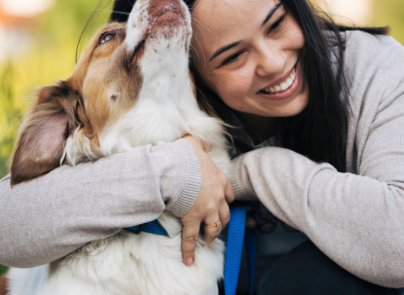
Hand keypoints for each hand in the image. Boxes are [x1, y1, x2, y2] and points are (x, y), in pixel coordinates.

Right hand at [180, 135, 234, 265]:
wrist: (173, 168)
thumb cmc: (183, 156)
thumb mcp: (195, 144)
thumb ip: (203, 145)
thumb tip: (206, 145)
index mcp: (219, 180)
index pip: (229, 195)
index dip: (226, 202)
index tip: (223, 205)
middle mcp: (217, 197)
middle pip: (225, 214)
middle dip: (221, 221)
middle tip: (215, 226)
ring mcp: (206, 210)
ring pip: (214, 228)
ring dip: (211, 236)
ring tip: (206, 241)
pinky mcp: (193, 219)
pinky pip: (191, 238)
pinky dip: (190, 250)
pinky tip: (189, 260)